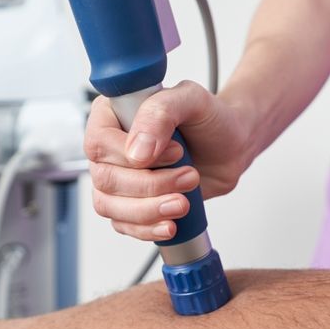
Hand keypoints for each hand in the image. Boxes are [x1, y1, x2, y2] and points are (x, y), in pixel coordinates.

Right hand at [84, 80, 252, 240]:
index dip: (131, 155)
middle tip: (188, 177)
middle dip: (150, 186)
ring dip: (148, 210)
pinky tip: (170, 225)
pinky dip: (147, 229)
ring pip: (109, 206)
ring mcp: (119, 177)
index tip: (174, 153)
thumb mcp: (191, 100)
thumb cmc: (209, 119)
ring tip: (183, 203)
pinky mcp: (132, 202)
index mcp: (113, 115)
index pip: (99, 142)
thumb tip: (137, 152)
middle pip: (105, 178)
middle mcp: (110, 147)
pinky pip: (123, 224)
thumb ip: (161, 113)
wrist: (230, 147)